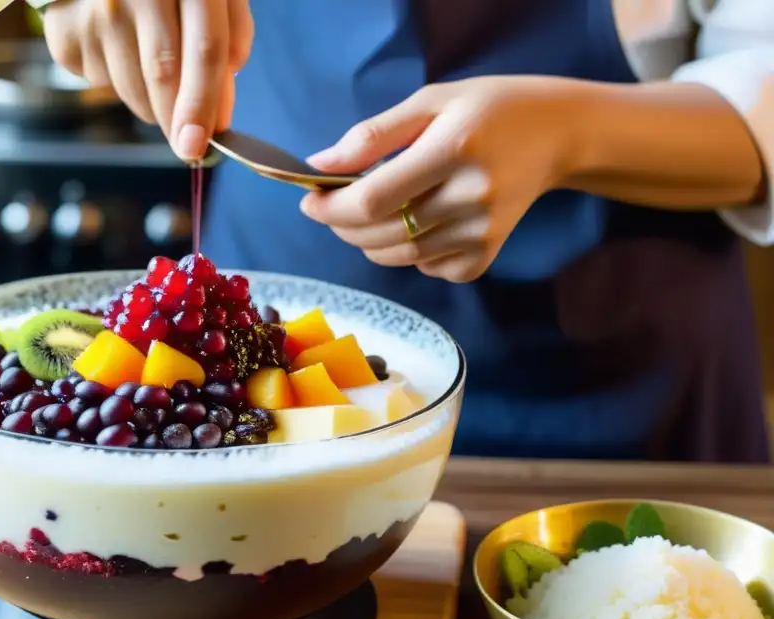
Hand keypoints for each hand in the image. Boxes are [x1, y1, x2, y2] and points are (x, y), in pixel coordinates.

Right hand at [43, 0, 253, 159]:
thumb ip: (230, 35)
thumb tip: (223, 103)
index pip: (203, 48)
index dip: (204, 103)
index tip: (200, 145)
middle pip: (165, 76)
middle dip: (178, 121)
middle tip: (187, 141)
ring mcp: (96, 12)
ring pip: (134, 91)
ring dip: (153, 102)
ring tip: (151, 68)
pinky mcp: (66, 34)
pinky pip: (103, 85)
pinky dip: (119, 83)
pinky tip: (118, 50)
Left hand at [299, 77, 584, 281]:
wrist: (556, 134)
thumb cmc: (485, 111)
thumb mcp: (429, 102)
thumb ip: (372, 136)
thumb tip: (319, 165)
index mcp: (452, 150)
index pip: (374, 200)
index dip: (332, 208)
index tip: (310, 200)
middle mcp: (471, 197)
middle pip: (382, 234)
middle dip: (343, 226)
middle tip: (330, 208)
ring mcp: (483, 231)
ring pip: (401, 256)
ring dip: (369, 242)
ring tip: (367, 215)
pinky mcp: (489, 253)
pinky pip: (430, 268)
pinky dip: (410, 255)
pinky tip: (417, 226)